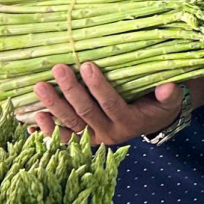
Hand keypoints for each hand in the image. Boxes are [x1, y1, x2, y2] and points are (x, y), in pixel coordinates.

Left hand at [29, 62, 184, 146]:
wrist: (152, 120)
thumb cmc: (158, 104)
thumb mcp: (169, 100)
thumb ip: (169, 95)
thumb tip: (167, 87)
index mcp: (129, 123)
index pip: (111, 104)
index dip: (98, 86)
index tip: (87, 64)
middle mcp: (109, 133)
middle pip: (85, 113)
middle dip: (70, 91)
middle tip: (58, 68)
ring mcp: (93, 137)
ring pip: (70, 124)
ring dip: (53, 106)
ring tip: (39, 86)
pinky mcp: (83, 138)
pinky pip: (63, 137)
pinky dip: (47, 130)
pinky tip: (33, 119)